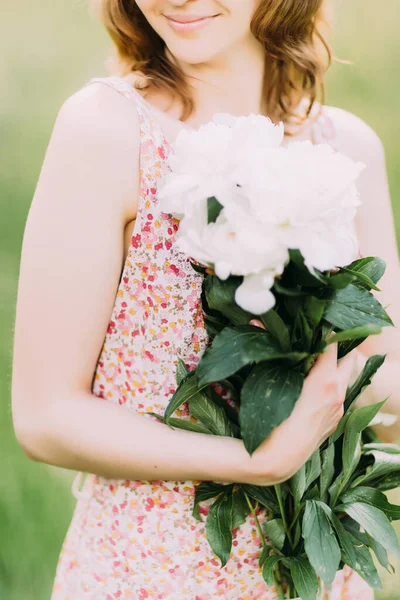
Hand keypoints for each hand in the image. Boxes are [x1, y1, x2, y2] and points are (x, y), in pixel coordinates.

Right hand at [248, 318, 356, 483]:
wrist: (277, 460)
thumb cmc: (270, 421)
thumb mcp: (268, 381)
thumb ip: (268, 349)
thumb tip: (257, 318)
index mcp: (325, 380)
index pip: (333, 342)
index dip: (324, 329)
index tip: (313, 322)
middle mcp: (338, 393)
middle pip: (349, 357)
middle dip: (337, 346)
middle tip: (317, 340)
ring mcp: (339, 408)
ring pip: (346, 377)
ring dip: (335, 366)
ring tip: (315, 360)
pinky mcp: (335, 420)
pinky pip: (340, 394)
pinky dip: (332, 384)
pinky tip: (314, 384)